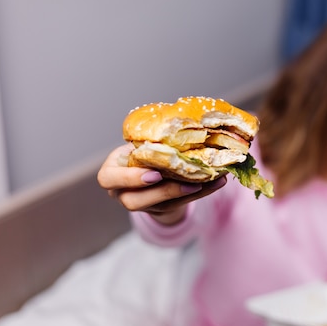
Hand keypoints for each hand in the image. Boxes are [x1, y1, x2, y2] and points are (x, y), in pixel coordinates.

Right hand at [97, 144, 226, 224]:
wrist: (148, 168)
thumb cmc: (142, 149)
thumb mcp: (139, 142)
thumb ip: (151, 138)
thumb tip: (178, 116)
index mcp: (112, 171)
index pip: (108, 179)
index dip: (130, 178)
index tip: (155, 173)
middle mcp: (122, 192)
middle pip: (135, 201)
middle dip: (162, 193)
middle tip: (188, 183)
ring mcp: (143, 204)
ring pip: (162, 206)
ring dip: (187, 193)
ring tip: (208, 180)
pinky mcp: (162, 209)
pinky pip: (181, 204)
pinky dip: (201, 192)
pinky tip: (218, 181)